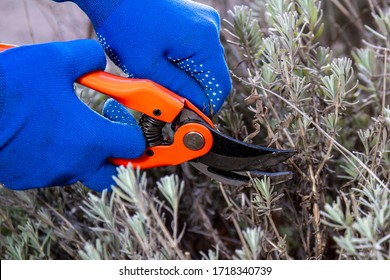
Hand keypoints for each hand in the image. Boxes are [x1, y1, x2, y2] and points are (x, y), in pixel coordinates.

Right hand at [0, 40, 144, 190]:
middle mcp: (75, 164)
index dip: (130, 126)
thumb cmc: (12, 87)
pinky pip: (52, 171)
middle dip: (115, 155)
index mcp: (92, 139)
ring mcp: (50, 174)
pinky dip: (55, 155)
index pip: (134, 146)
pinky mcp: (27, 178)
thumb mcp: (56, 59)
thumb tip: (97, 60)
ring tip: (63, 123)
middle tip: (104, 132)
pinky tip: (40, 133)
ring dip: (82, 151)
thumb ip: (88, 57)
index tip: (112, 109)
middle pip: (113, 173)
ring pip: (80, 171)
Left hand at [55, 0, 231, 114]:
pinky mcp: (193, 22)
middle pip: (211, 76)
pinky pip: (194, 52)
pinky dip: (181, 65)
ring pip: (202, 65)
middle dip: (192, 93)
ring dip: (184, 79)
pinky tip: (161, 65)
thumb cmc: (124, 24)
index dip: (206, 107)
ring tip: (158, 81)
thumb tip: (197, 108)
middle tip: (167, 101)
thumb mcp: (148, 67)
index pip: (220, 86)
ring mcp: (202, 23)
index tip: (190, 118)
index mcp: (204, 40)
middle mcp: (209, 28)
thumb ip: (177, 91)